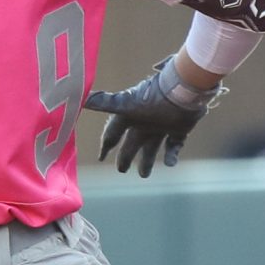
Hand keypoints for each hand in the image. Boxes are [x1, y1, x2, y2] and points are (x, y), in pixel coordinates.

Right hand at [84, 56, 220, 176]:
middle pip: (132, 143)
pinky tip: (170, 164)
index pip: (114, 132)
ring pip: (152, 147)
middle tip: (122, 170)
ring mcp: (163, 125)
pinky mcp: (181, 128)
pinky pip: (174, 145)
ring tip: (144, 175)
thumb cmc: (152, 97)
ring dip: (147, 161)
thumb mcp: (126, 103)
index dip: (106, 144)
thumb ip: (105, 103)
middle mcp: (145, 121)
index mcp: (130, 115)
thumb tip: (81, 99)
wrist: (183, 89)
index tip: (101, 157)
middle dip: (126, 156)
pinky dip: (172, 155)